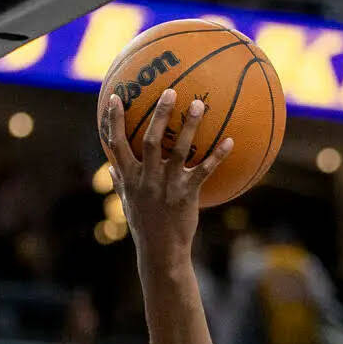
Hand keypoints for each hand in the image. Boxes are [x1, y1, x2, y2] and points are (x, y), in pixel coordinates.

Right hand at [103, 88, 232, 264]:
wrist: (161, 252)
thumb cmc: (144, 228)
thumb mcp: (127, 206)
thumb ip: (121, 184)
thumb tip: (112, 169)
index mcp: (130, 178)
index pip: (116, 144)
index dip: (114, 120)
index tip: (117, 97)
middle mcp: (147, 178)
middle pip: (151, 139)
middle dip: (160, 113)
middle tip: (170, 91)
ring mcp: (168, 185)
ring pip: (179, 149)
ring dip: (190, 126)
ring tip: (199, 105)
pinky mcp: (187, 194)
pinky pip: (205, 171)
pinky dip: (218, 155)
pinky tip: (230, 141)